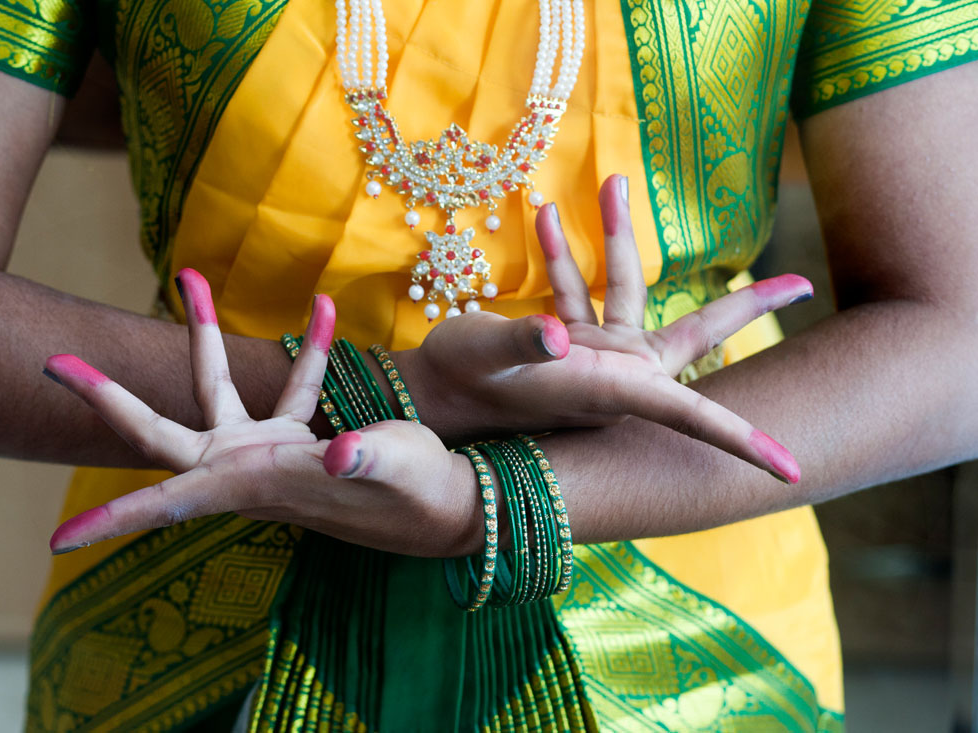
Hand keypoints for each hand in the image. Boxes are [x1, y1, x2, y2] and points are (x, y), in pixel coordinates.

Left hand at [45, 269, 479, 556]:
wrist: (447, 508)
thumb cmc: (421, 498)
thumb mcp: (398, 472)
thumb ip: (365, 460)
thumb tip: (338, 453)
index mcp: (257, 485)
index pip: (172, 502)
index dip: (116, 519)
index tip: (59, 541)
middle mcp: (246, 471)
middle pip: (159, 434)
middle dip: (109, 397)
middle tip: (55, 361)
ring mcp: (266, 454)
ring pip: (215, 390)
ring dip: (202, 334)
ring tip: (191, 274)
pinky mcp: (294, 440)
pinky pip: (287, 386)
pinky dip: (302, 350)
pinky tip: (322, 310)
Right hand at [405, 176, 808, 482]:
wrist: (429, 395)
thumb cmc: (456, 384)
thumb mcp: (483, 358)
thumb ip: (521, 344)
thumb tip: (556, 336)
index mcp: (607, 389)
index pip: (691, 415)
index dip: (741, 440)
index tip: (791, 470)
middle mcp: (613, 375)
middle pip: (696, 334)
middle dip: (745, 305)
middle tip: (800, 283)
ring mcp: (595, 356)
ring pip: (629, 288)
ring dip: (618, 235)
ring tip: (612, 181)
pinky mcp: (570, 342)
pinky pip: (579, 290)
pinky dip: (567, 254)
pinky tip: (551, 215)